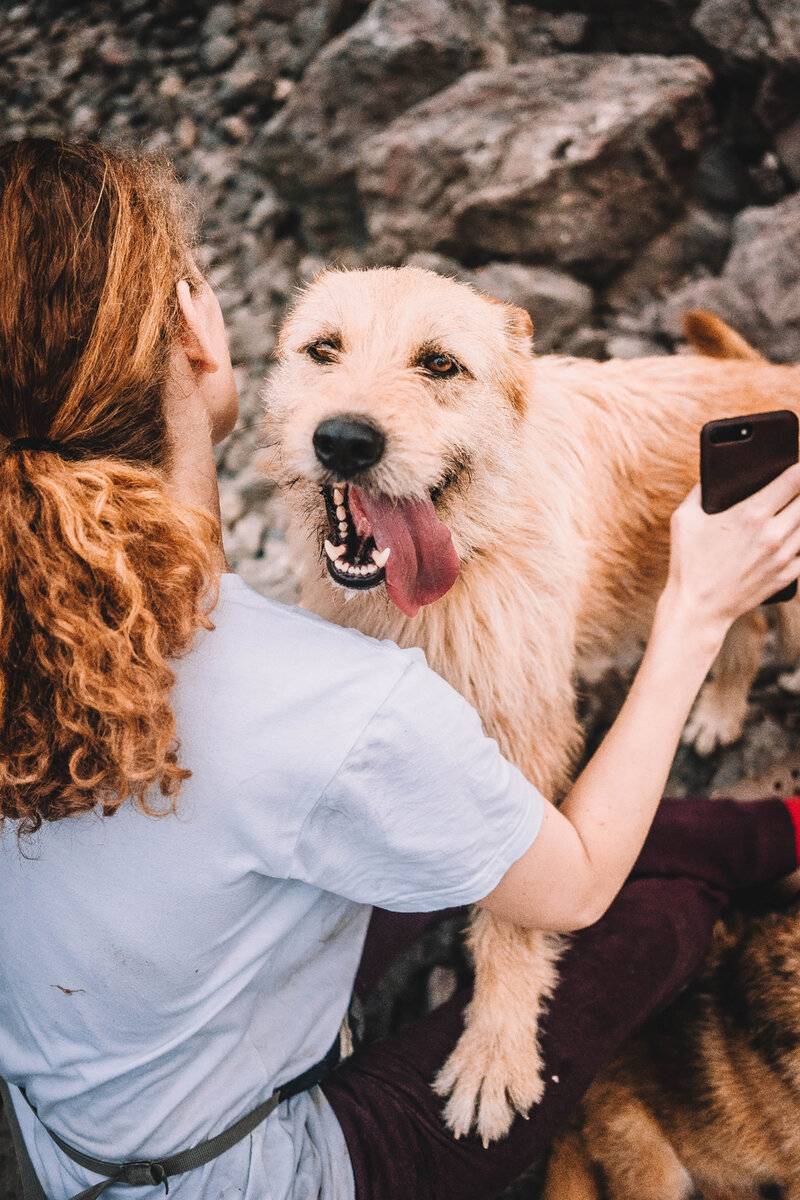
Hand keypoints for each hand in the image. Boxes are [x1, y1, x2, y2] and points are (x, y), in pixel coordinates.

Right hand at [664, 463, 799, 644]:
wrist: (698, 609)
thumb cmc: (688, 562)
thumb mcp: (684, 519)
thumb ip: (700, 491)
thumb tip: (712, 476)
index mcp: (750, 515)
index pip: (793, 480)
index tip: (799, 463)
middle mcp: (772, 534)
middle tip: (797, 486)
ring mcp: (782, 556)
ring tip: (794, 509)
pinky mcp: (786, 575)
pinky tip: (794, 534)